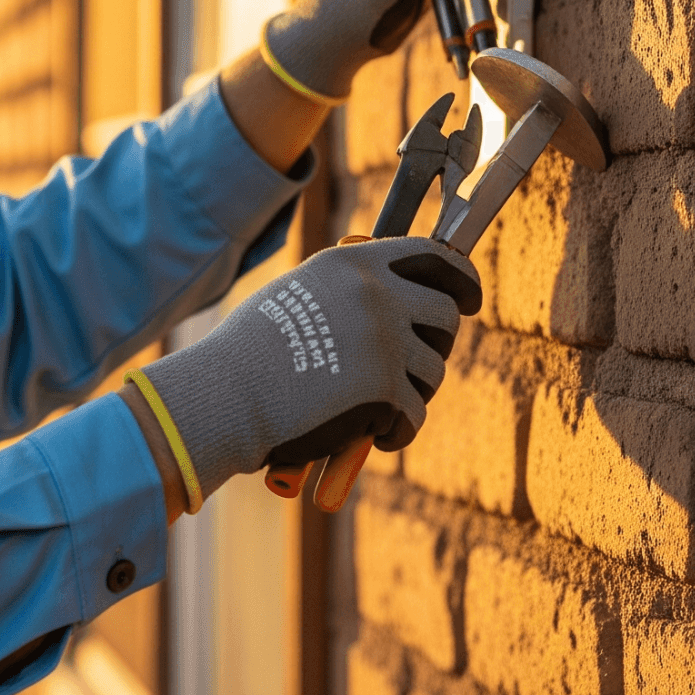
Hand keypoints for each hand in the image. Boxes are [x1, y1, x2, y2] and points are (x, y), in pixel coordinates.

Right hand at [134, 237, 480, 505]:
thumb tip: (393, 296)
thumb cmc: (249, 352)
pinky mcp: (386, 393)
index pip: (432, 256)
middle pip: (444, 316)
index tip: (468, 299)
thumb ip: (346, 287)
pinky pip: (414, 417)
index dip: (461, 278)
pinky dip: (395, 432)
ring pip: (433, 372)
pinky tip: (368, 437)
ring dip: (411, 393)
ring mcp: (386, 344)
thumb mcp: (298, 293)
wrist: (226, 396)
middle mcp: (377, 296)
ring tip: (373, 408)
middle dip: (438, 344)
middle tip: (415, 368)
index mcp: (354, 263)